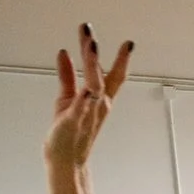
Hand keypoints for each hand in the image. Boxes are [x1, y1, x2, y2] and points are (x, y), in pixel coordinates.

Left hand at [45, 24, 132, 166]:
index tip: (129, 43)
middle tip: (92, 33)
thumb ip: (67, 74)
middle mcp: (98, 105)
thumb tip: (64, 52)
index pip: (114, 75)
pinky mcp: (75, 120)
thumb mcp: (67, 97)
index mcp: (99, 99)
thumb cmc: (68, 133)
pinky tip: (86, 88)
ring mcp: (88, 112)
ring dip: (92, 64)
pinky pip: (81, 107)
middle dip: (98, 54)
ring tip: (89, 46)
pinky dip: (84, 97)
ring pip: (94, 84)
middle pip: (103, 75)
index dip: (122, 59)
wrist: (65, 160)